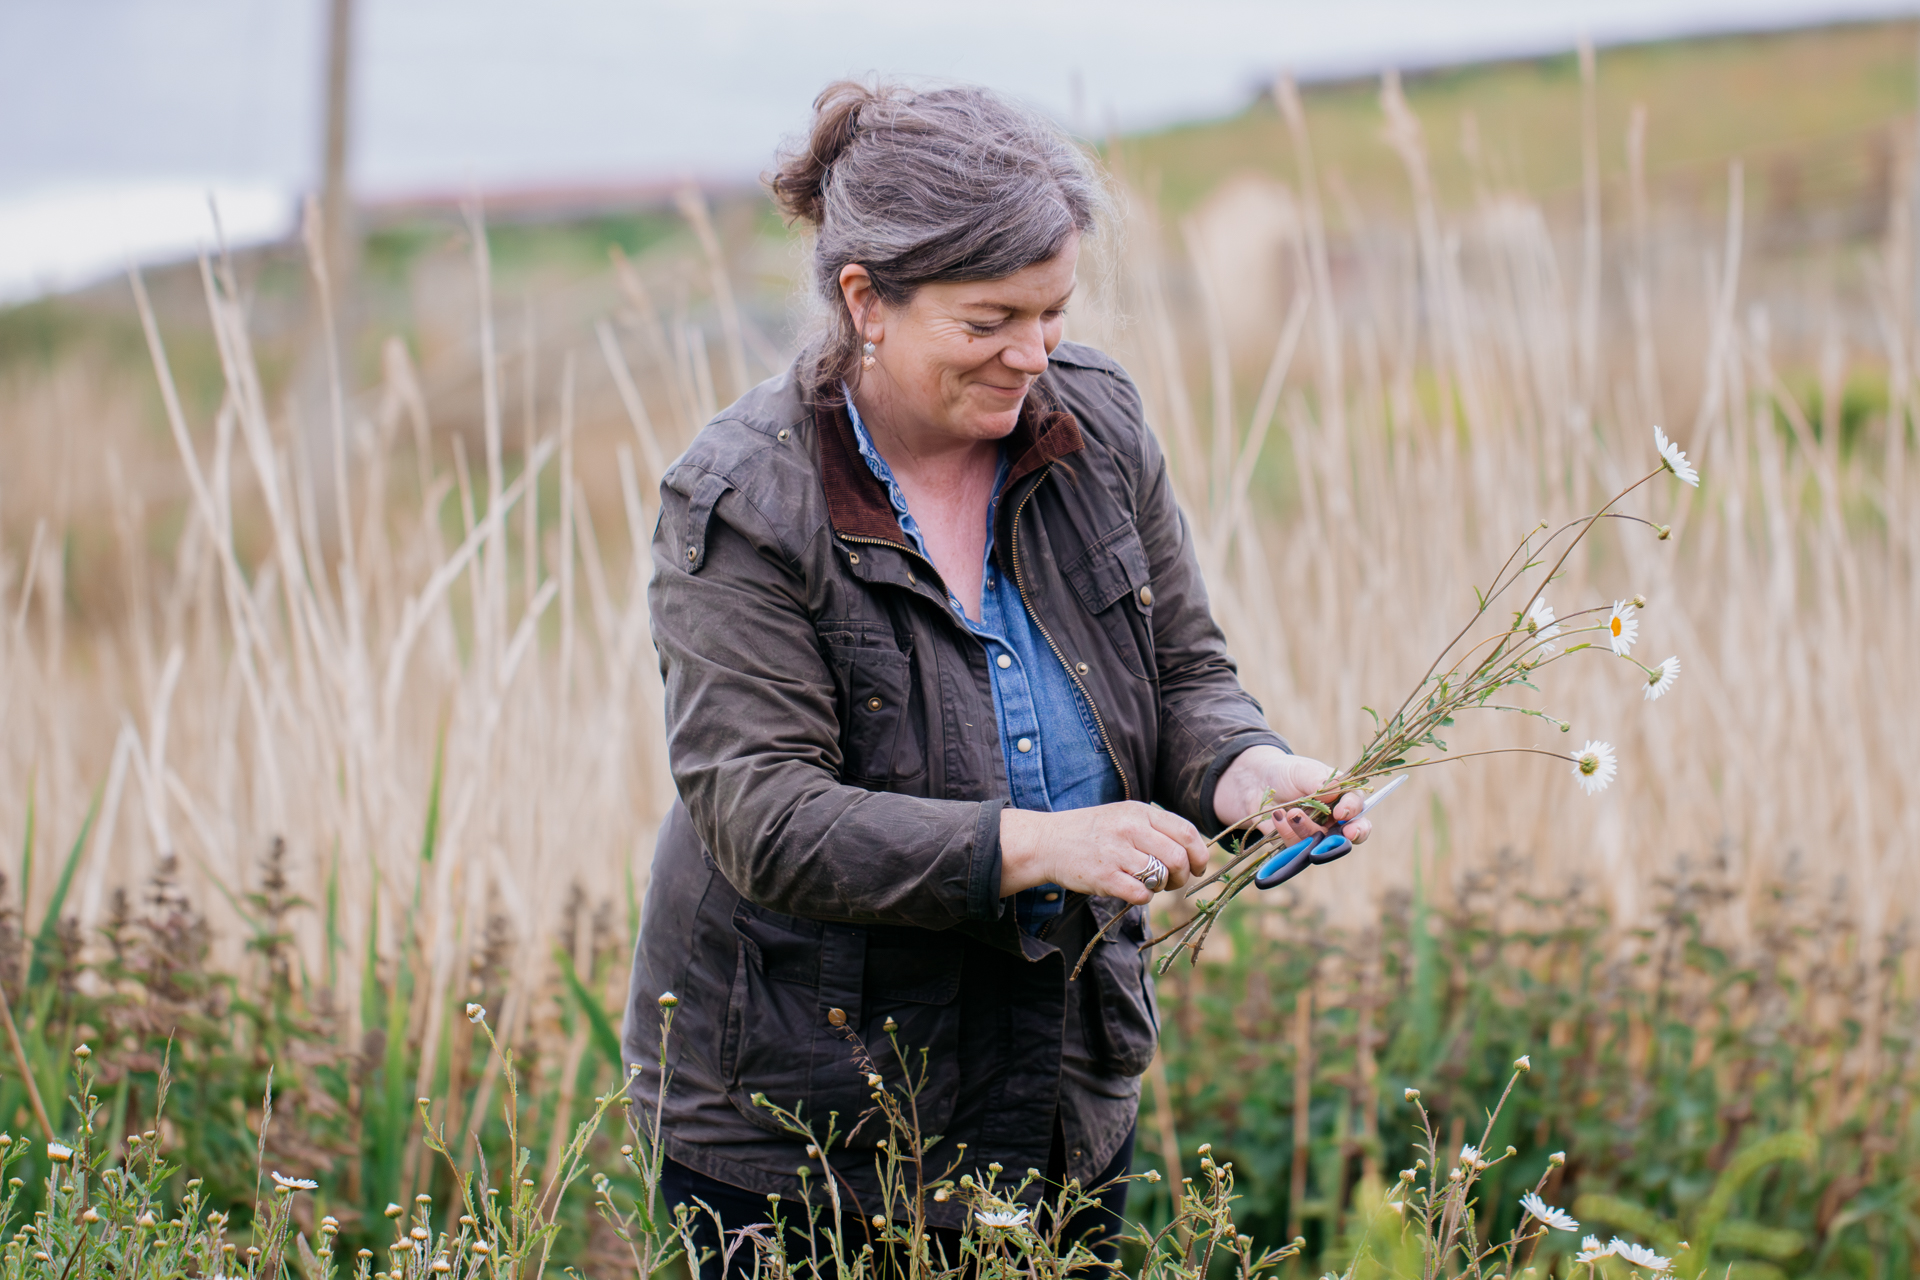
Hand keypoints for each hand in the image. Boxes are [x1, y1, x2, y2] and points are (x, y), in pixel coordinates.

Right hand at [999, 802, 1210, 904]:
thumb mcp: (1125, 816)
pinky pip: (1141, 893)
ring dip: (1162, 886)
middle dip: (1183, 876)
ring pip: (1161, 876)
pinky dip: (1144, 897)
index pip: (1186, 832)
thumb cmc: (1094, 832)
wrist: (1049, 842)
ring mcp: (1116, 853)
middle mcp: (1129, 829)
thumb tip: (1194, 851)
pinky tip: (1133, 890)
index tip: (1198, 867)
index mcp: (1139, 812)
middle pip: (1178, 858)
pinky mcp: (1104, 877)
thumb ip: (1157, 828)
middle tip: (1172, 881)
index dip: (1200, 855)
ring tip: (1149, 883)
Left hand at [1213, 745, 1371, 847]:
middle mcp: (1335, 819)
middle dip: (1354, 834)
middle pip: (1353, 833)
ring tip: (1291, 813)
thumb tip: (1336, 789)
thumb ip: (1320, 781)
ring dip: (1308, 829)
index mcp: (1343, 797)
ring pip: (1323, 842)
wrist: (1256, 784)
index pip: (1358, 807)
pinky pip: (1299, 847)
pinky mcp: (1299, 845)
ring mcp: (1318, 834)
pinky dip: (1288, 832)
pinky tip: (1277, 816)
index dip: (1353, 810)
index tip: (1342, 812)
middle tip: (1347, 834)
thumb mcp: (1303, 771)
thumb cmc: (1286, 773)